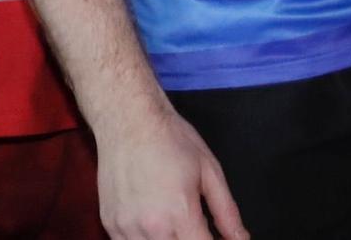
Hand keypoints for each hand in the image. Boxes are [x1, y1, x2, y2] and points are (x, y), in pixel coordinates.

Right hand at [97, 103, 247, 239]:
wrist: (129, 121)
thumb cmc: (171, 140)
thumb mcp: (210, 172)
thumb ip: (227, 212)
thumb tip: (240, 239)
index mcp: (180, 213)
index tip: (215, 237)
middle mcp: (151, 227)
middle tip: (197, 228)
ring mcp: (126, 228)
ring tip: (177, 225)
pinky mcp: (110, 225)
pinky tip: (156, 225)